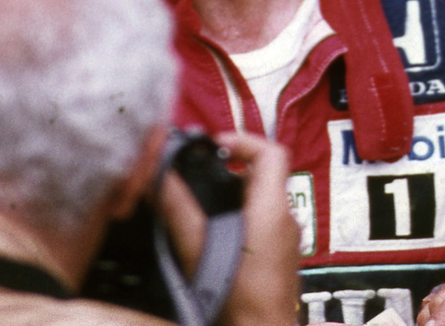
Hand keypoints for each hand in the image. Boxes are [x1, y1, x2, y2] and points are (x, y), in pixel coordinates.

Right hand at [157, 132, 298, 325]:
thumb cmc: (241, 303)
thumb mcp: (199, 251)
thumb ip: (177, 209)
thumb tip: (159, 177)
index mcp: (272, 209)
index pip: (271, 152)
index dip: (242, 140)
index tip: (214, 147)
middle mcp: (284, 219)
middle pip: (261, 175)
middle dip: (227, 171)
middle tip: (196, 177)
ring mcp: (284, 240)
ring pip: (260, 200)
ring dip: (230, 197)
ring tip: (198, 206)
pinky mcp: (278, 257)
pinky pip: (260, 223)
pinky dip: (237, 219)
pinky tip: (211, 237)